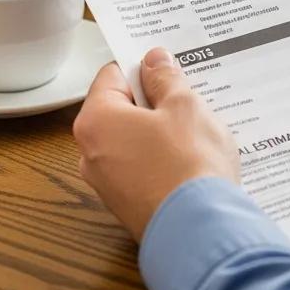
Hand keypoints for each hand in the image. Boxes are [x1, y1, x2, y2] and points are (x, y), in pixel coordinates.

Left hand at [73, 48, 239, 241]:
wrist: (199, 228)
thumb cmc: (188, 161)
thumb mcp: (184, 104)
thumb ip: (165, 78)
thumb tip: (154, 60)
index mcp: (96, 121)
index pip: (112, 75)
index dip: (142, 66)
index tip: (168, 67)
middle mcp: (90, 152)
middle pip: (120, 108)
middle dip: (152, 99)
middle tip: (186, 95)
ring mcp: (107, 183)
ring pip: (132, 138)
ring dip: (159, 128)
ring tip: (194, 126)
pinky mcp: (126, 203)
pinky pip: (140, 164)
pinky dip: (160, 155)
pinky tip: (190, 155)